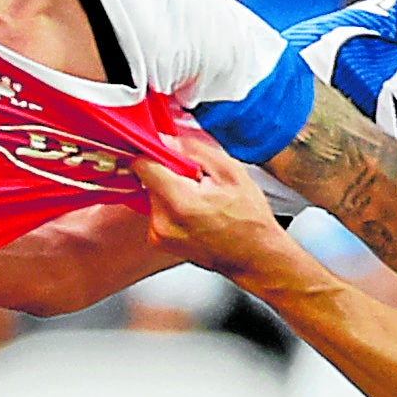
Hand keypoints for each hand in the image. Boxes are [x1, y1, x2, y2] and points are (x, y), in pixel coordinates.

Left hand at [133, 130, 290, 284]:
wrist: (254, 257)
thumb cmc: (250, 220)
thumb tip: (167, 140)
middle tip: (197, 182)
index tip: (168, 152)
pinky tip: (195, 213)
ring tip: (200, 200)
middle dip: (170, 174)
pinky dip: (172, 207)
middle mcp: (162, 221)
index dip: (155, 152)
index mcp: (179, 202)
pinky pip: (157, 211)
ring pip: (153, 194)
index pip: (142, 164)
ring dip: (172, 190)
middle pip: (149, 179)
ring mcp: (158, 234)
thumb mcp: (231, 172)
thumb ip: (194, 150)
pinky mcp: (158, 241)